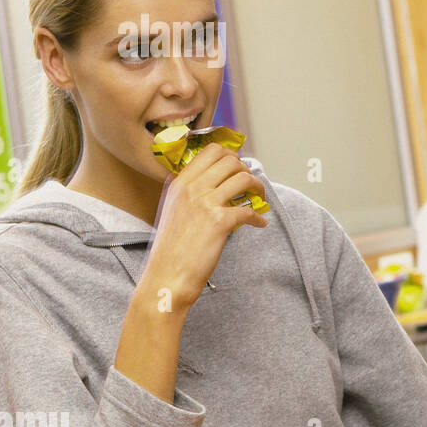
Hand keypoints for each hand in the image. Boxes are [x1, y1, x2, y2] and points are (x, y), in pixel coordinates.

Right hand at [145, 143, 269, 308]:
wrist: (166, 275)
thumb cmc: (171, 248)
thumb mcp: (173, 210)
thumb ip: (190, 193)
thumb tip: (216, 184)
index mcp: (179, 183)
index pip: (210, 151)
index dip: (231, 155)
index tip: (239, 166)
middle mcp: (191, 188)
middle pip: (230, 160)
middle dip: (246, 169)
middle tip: (251, 184)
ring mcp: (205, 203)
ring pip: (243, 178)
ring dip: (258, 187)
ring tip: (260, 198)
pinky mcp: (219, 222)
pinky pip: (249, 210)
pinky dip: (259, 217)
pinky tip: (259, 223)